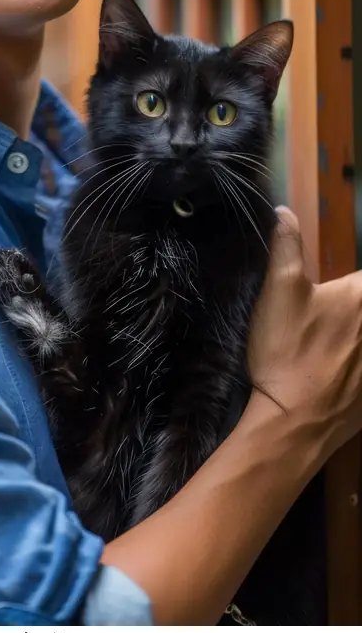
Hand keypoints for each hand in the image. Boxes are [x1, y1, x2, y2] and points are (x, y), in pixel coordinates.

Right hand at [247, 206, 361, 460]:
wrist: (294, 422)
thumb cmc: (287, 350)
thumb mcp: (278, 290)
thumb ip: (286, 246)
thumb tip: (285, 211)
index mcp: (361, 296)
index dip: (351, 283)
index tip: (334, 294)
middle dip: (350, 307)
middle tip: (329, 320)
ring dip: (356, 338)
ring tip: (334, 342)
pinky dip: (358, 363)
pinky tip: (344, 366)